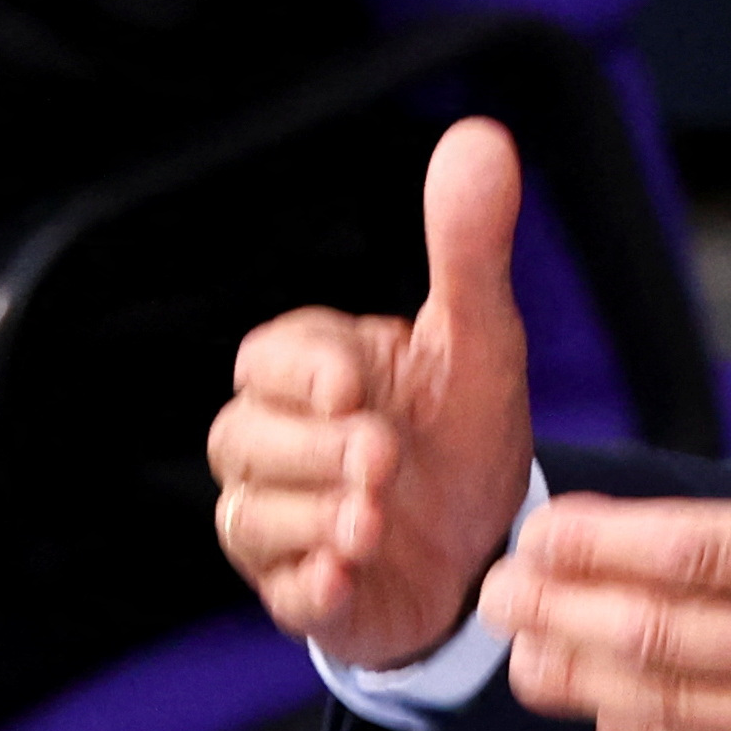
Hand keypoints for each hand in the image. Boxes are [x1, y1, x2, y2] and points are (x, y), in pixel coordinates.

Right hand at [208, 115, 539, 670]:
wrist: (488, 546)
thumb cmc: (464, 430)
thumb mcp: (478, 341)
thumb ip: (468, 249)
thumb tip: (480, 136)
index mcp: (313, 372)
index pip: (267, 357)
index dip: (299, 370)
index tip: (350, 384)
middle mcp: (280, 444)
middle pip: (242, 437)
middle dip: (308, 449)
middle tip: (383, 458)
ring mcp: (284, 523)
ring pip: (248, 515)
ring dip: (308, 517)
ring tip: (374, 520)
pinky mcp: (303, 593)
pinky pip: (279, 593)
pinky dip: (308, 587)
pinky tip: (348, 577)